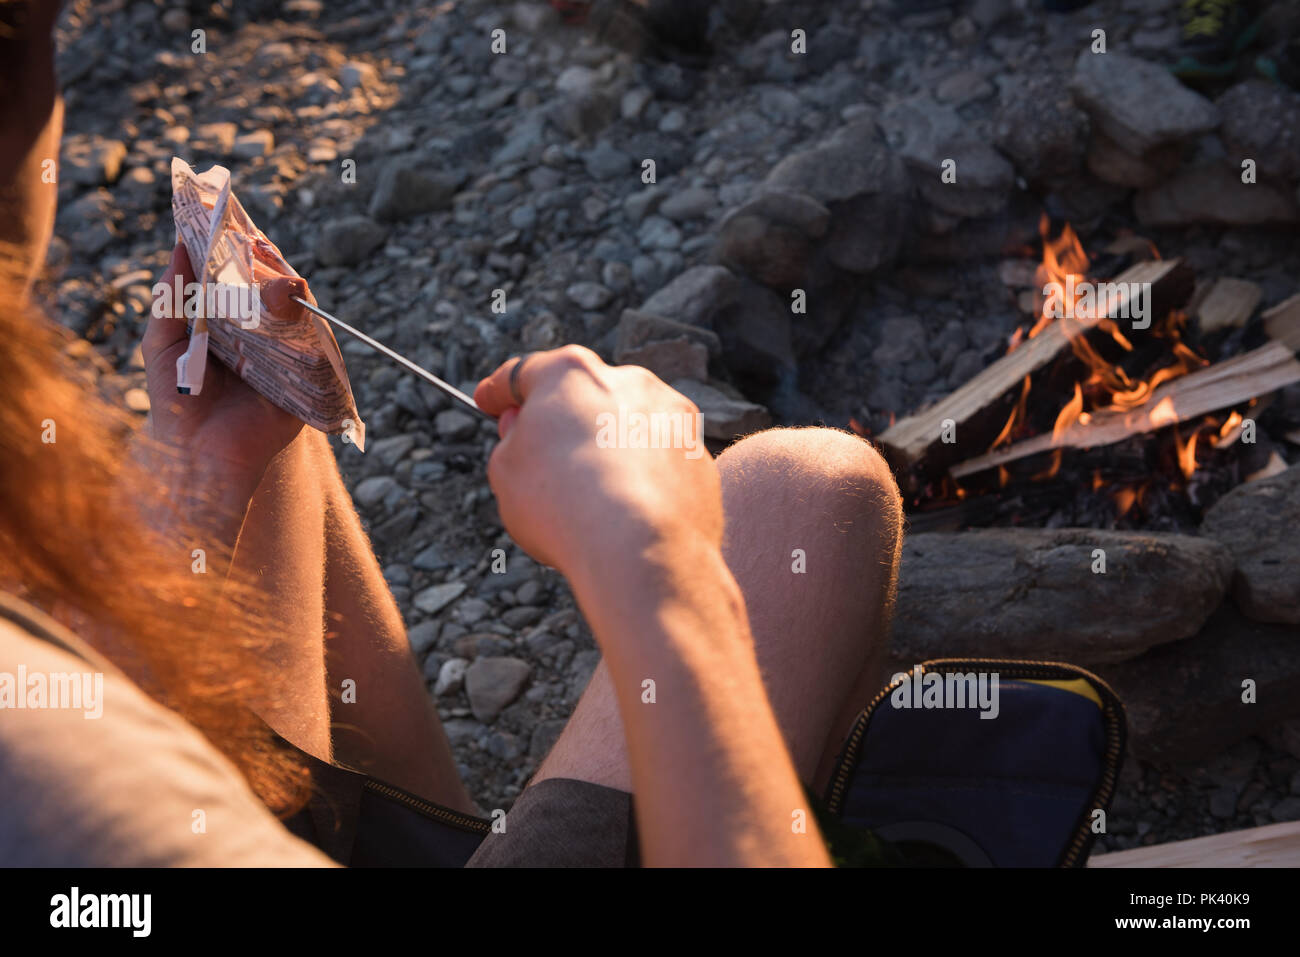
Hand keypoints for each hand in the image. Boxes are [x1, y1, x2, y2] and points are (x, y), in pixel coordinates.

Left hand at [143, 242, 303, 483]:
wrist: (198, 456)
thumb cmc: (176, 402)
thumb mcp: (161, 343)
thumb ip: (171, 297)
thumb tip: (179, 246)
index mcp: (228, 323)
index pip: (240, 278)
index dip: (238, 251)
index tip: (230, 223)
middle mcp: (260, 335)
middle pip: (272, 288)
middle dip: (267, 265)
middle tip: (255, 246)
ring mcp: (285, 355)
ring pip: (297, 311)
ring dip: (287, 290)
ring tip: (273, 281)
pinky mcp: (305, 380)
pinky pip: (316, 346)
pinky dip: (308, 325)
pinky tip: (293, 310)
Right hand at [474, 345, 720, 585]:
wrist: (642, 550)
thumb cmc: (564, 506)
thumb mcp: (506, 473)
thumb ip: (513, 443)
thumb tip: (529, 437)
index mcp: (572, 373)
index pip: (524, 373)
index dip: (499, 391)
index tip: (489, 403)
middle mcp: (629, 381)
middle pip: (583, 396)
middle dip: (560, 421)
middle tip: (539, 456)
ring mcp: (671, 417)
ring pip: (627, 427)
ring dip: (606, 449)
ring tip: (589, 497)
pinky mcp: (698, 456)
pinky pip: (658, 462)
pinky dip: (641, 479)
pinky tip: (627, 512)